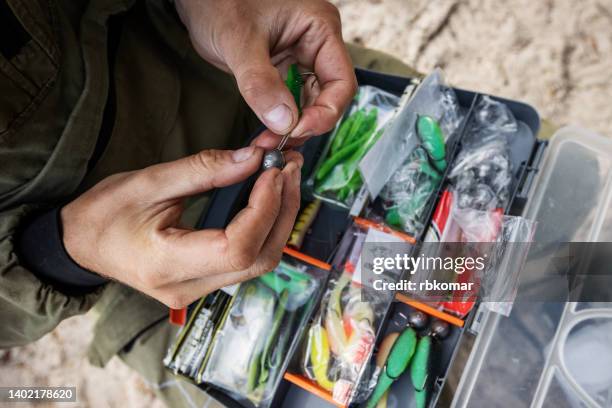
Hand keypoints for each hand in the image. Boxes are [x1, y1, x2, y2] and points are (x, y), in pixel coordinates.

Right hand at [61, 146, 302, 307]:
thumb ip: (203, 170)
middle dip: (282, 210)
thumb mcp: (147, 181)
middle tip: (288, 166)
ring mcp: (198, 290)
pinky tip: (267, 198)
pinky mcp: (205, 282)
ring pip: (260, 262)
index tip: (273, 169)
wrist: (81, 245)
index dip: (264, 208)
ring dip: (279, 219)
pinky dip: (265, 228)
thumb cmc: (104, 213)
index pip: (236, 247)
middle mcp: (188, 288)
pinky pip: (248, 260)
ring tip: (283, 177)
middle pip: (260, 259)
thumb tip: (253, 157)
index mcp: (167, 265)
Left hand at [175, 0, 356, 145]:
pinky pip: (289, 101)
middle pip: (328, 97)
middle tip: (278, 143)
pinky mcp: (281, 70)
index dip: (325, 112)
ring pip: (309, 103)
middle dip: (306, 124)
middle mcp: (315, 45)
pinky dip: (279, 120)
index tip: (297, 130)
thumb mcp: (239, 41)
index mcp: (319, 28)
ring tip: (268, 141)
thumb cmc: (219, 1)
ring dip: (291, 126)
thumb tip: (284, 123)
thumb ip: (261, 83)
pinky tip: (266, 132)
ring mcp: (299, 58)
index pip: (341, 82)